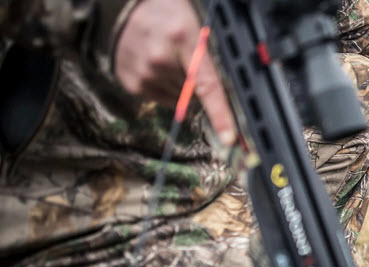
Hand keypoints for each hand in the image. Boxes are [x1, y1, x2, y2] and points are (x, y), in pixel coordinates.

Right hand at [114, 0, 235, 144]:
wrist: (128, 9)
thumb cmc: (170, 18)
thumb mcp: (195, 31)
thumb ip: (207, 62)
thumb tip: (223, 100)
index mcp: (183, 40)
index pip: (207, 86)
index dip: (220, 115)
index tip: (228, 139)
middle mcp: (160, 59)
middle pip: (193, 95)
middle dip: (195, 85)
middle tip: (185, 61)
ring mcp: (143, 73)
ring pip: (177, 99)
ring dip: (178, 87)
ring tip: (167, 59)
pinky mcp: (131, 83)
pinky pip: (160, 99)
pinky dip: (163, 88)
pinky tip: (156, 68)